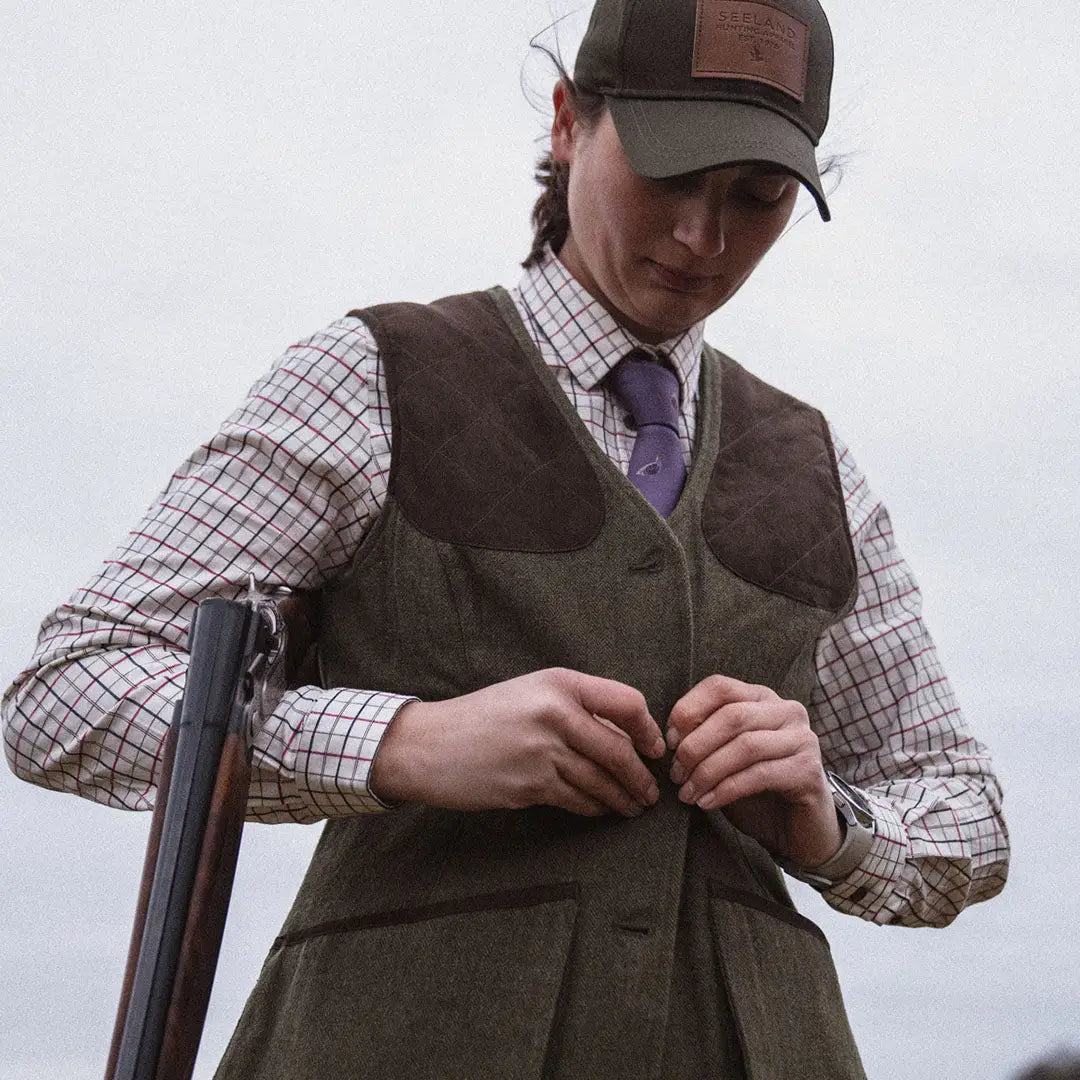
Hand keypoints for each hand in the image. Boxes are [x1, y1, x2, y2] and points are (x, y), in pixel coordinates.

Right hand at [370, 668, 664, 817]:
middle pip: (618, 750)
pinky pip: (577, 800)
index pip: (626, 702)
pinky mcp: (529, 785)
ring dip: (623, 799)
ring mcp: (541, 751)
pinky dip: (594, 808)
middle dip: (641, 778)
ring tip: (634, 807)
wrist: (429, 745)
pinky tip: (601, 810)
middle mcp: (554, 713)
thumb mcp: (530, 692)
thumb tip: (625, 738)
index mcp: (558, 683)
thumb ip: (575, 707)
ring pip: (600, 781)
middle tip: (651, 793)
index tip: (654, 748)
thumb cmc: (483, 717)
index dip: (648, 729)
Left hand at [666, 675, 841, 867]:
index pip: (719, 687)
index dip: (688, 710)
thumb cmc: (754, 788)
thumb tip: (671, 736)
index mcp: (762, 698)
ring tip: (687, 793)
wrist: (796, 829)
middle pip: (732, 716)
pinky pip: (759, 775)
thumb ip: (704, 737)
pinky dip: (726, 789)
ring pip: (745, 746)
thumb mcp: (724, 755)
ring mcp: (803, 739)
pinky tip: (707, 803)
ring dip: (708, 771)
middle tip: (675, 774)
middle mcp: (787, 711)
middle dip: (696, 746)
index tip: (670, 741)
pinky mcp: (809, 771)